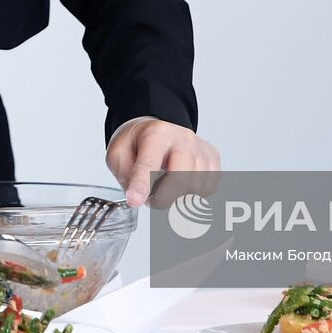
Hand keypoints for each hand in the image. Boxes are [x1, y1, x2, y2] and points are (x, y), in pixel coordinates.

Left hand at [105, 118, 219, 207]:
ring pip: (195, 189)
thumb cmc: (138, 143)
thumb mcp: (118, 153)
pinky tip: (181, 186)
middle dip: (163, 199)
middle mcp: (183, 138)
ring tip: (165, 188)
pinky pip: (207, 190)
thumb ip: (125, 175)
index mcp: (156, 133)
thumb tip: (138, 198)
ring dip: (176, 199)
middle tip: (151, 199)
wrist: (157, 131)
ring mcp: (201, 148)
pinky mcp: (213, 158)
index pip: (150, 163)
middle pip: (180, 179)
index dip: (142, 185)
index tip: (135, 201)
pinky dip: (192, 195)